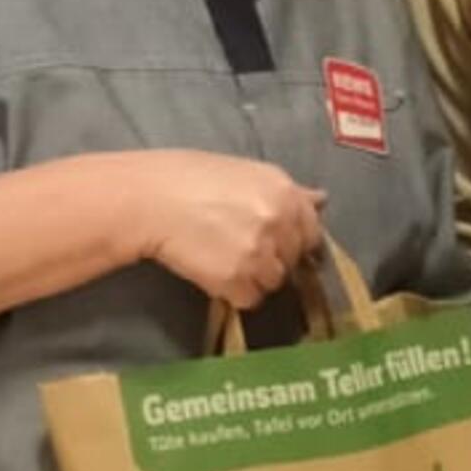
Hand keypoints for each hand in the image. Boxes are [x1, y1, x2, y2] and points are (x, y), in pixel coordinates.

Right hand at [141, 151, 325, 306]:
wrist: (148, 199)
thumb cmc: (188, 177)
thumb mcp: (245, 171)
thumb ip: (287, 191)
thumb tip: (321, 200)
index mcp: (285, 192)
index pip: (312, 232)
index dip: (292, 240)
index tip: (273, 241)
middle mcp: (279, 222)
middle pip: (292, 260)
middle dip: (272, 258)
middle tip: (239, 248)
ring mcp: (259, 253)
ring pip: (273, 282)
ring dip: (253, 278)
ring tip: (223, 259)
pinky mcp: (236, 279)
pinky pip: (249, 299)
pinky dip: (233, 292)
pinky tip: (213, 272)